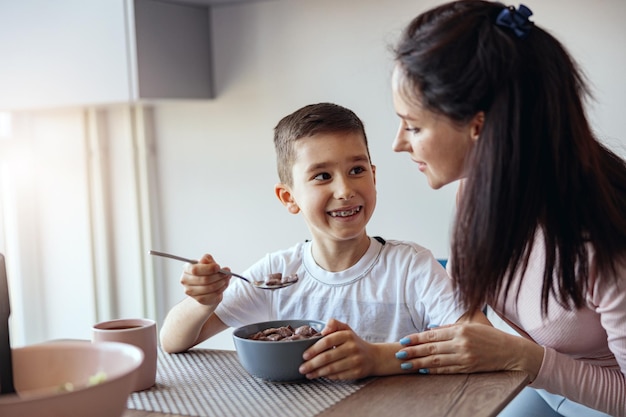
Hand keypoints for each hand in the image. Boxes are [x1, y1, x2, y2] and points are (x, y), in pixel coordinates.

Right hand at [180, 254, 230, 307]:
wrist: (207, 286)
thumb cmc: (207, 272)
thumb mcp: (208, 263)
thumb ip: (207, 260)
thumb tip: (206, 259)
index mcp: (187, 268)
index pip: (195, 270)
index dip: (208, 269)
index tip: (218, 267)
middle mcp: (185, 280)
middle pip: (204, 279)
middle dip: (218, 276)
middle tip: (227, 273)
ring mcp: (190, 291)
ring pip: (209, 288)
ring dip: (221, 283)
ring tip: (227, 278)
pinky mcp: (198, 299)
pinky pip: (212, 295)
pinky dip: (220, 289)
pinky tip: (224, 285)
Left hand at [299, 318, 376, 379]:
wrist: (373, 357)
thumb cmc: (353, 342)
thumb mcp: (345, 329)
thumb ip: (333, 324)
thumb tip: (323, 330)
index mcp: (347, 335)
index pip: (327, 341)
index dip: (314, 349)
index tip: (304, 355)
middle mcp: (352, 348)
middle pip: (328, 357)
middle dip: (312, 364)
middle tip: (301, 368)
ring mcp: (355, 361)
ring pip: (332, 368)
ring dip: (317, 372)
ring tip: (307, 373)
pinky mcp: (357, 372)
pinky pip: (338, 376)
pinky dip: (327, 376)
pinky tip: (319, 375)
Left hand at [395, 323, 541, 379]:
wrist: (511, 351)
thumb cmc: (489, 336)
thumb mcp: (470, 326)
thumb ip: (450, 327)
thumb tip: (430, 329)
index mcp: (460, 330)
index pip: (432, 334)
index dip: (416, 338)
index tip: (404, 340)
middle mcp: (461, 343)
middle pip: (432, 348)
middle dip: (413, 352)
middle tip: (398, 354)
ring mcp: (465, 357)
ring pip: (437, 361)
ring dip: (419, 363)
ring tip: (406, 365)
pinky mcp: (469, 368)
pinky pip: (448, 370)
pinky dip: (434, 371)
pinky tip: (423, 371)